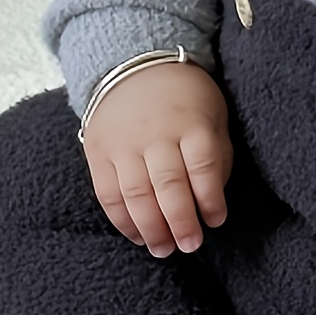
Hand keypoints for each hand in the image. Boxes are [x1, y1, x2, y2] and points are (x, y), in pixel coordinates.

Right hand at [81, 60, 231, 257]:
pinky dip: (122, 221)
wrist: (134, 64)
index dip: (211, 199)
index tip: (217, 221)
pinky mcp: (98, 152)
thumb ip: (216, 154)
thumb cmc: (185, 98)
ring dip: (151, 229)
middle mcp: (156, 133)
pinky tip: (138, 236)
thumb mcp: (213, 115)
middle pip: (168, 185)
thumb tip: (212, 199)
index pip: (203, 166)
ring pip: (136, 194)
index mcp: (191, 122)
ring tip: (164, 249)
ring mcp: (123, 143)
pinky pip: (108, 194)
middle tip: (190, 245)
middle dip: (181, 222)